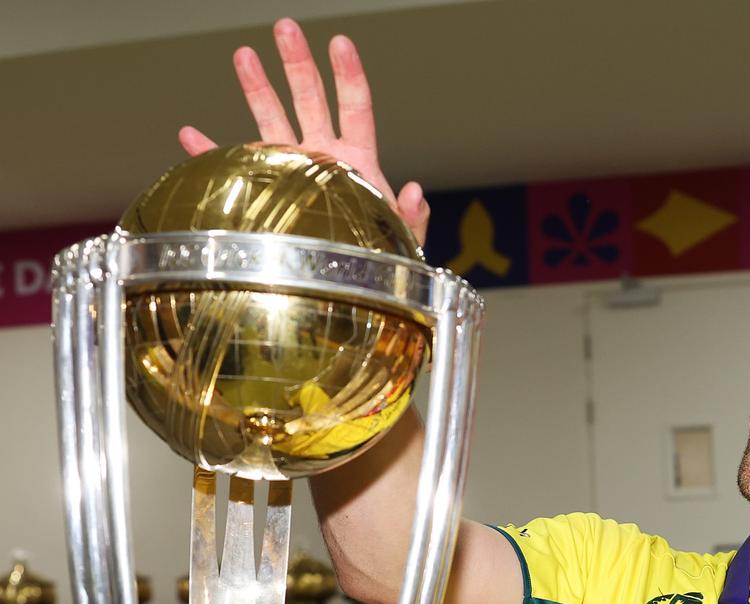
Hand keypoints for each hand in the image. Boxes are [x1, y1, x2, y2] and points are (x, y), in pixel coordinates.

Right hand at [177, 18, 428, 245]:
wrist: (352, 283)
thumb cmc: (384, 261)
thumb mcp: (406, 241)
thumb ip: (412, 217)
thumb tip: (413, 189)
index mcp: (359, 161)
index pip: (356, 107)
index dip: (348, 75)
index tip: (339, 42)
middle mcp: (324, 156)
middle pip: (309, 99)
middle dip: (297, 62)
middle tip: (285, 27)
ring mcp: (294, 169)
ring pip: (272, 120)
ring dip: (257, 89)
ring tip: (243, 54)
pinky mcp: (268, 192)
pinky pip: (235, 167)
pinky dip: (211, 153)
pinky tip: (189, 136)